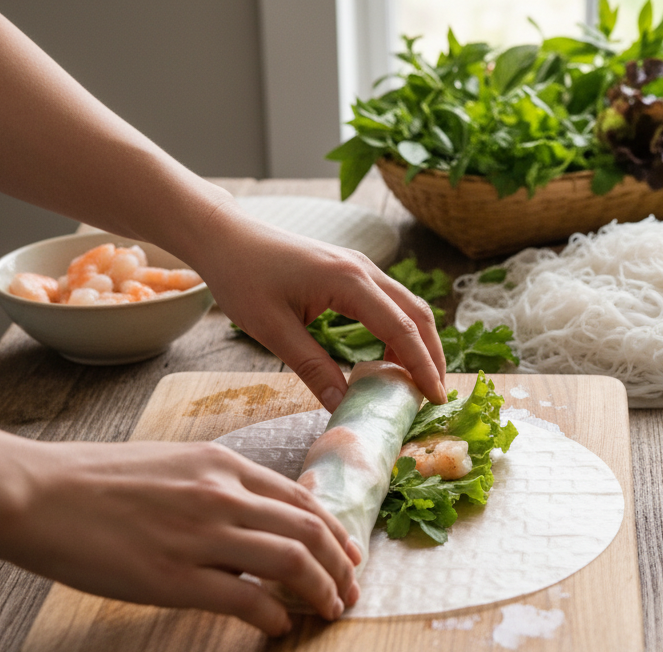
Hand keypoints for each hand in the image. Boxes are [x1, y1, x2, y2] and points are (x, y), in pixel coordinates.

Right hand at [0, 439, 361, 635]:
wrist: (35, 493)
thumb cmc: (93, 481)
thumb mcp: (170, 465)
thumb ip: (215, 488)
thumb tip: (249, 524)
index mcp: (222, 465)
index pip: (302, 500)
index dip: (335, 533)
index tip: (349, 555)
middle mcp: (222, 495)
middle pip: (310, 532)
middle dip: (341, 567)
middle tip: (349, 592)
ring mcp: (201, 536)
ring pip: (292, 563)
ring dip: (321, 592)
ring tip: (327, 612)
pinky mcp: (175, 578)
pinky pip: (247, 600)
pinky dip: (273, 618)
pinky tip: (276, 629)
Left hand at [181, 208, 447, 409]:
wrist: (226, 236)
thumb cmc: (242, 277)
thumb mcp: (272, 330)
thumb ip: (312, 368)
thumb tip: (342, 405)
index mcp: (348, 281)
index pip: (401, 329)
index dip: (422, 366)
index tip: (436, 398)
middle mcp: (364, 269)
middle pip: (417, 315)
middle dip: (432, 356)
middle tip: (436, 396)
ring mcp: (360, 266)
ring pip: (408, 306)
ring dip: (419, 343)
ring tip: (417, 382)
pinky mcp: (351, 270)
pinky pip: (390, 302)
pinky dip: (401, 330)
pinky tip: (389, 357)